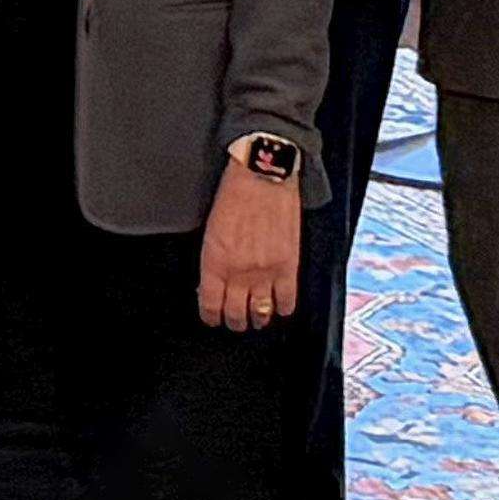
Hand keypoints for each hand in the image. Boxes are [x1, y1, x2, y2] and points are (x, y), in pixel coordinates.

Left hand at [196, 163, 303, 331]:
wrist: (263, 177)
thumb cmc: (234, 195)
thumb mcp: (211, 229)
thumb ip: (213, 258)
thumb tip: (212, 280)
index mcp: (214, 261)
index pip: (210, 304)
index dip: (211, 316)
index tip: (213, 318)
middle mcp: (238, 272)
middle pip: (235, 313)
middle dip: (234, 322)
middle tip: (235, 322)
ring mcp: (265, 272)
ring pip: (261, 312)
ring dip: (257, 320)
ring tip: (256, 320)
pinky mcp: (288, 266)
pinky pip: (287, 300)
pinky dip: (283, 309)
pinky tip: (280, 308)